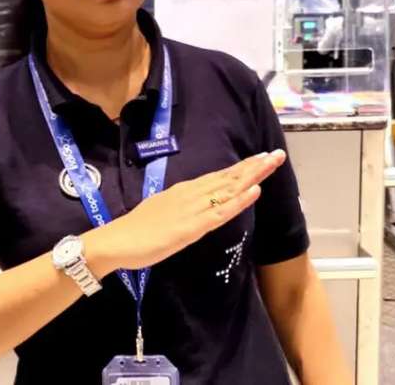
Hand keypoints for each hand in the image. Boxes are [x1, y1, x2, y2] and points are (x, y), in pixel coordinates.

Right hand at [84, 151, 285, 276]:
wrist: (117, 240)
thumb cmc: (137, 230)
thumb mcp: (163, 211)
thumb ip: (181, 206)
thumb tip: (196, 204)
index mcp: (184, 191)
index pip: (218, 176)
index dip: (241, 167)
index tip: (260, 158)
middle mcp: (191, 194)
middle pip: (228, 177)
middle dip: (253, 166)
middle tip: (276, 153)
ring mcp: (193, 208)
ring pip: (229, 189)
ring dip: (252, 176)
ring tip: (271, 163)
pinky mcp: (193, 226)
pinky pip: (222, 212)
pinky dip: (240, 200)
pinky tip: (255, 191)